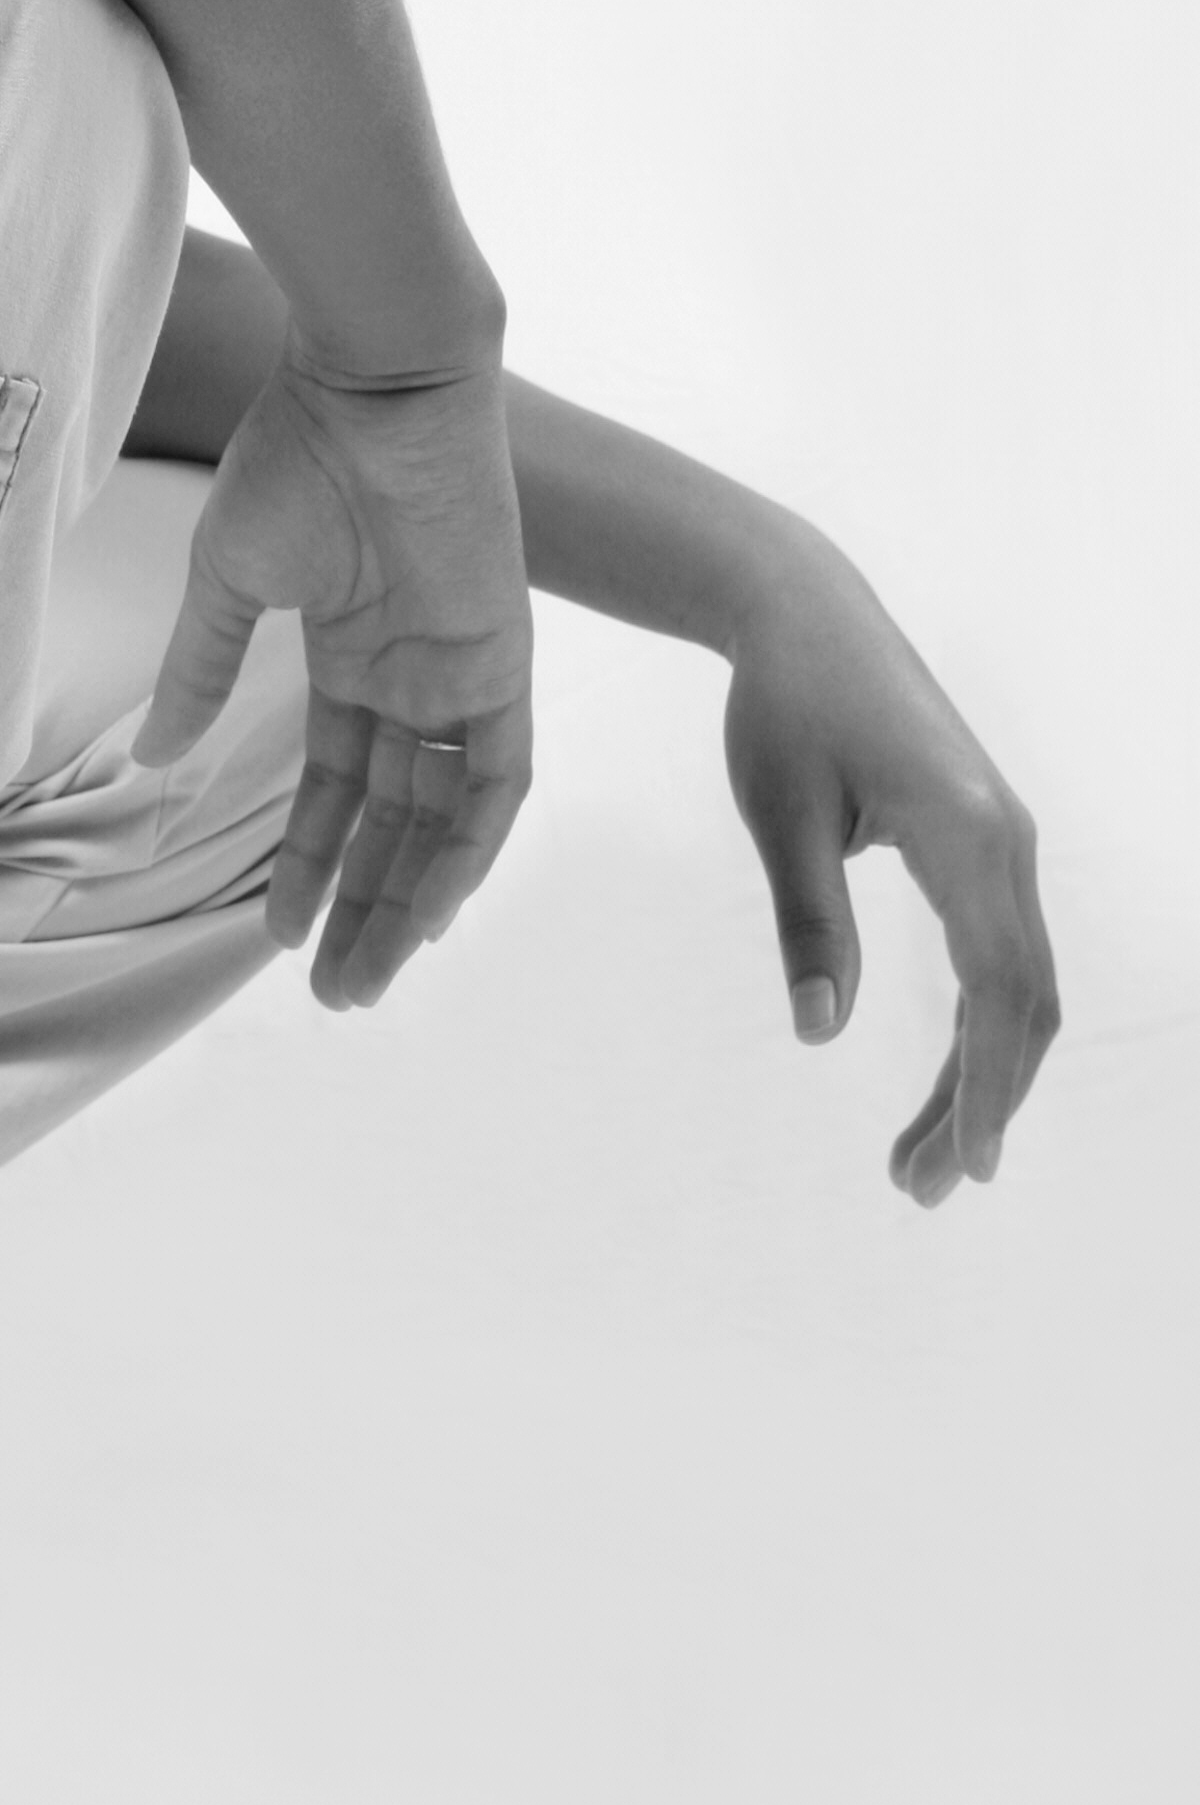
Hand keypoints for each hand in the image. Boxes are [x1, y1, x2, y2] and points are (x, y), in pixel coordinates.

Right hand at [136, 344, 532, 1005]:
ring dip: (407, 900)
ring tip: (369, 977)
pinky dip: (469, 848)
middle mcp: (414, 675)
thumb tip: (151, 758)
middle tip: (334, 996)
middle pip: (394, 821)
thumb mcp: (229, 578)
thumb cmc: (296, 456)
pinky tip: (431, 911)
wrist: (375, 383)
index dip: (308, 859)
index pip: (337, 786)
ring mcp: (461, 672)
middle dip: (360, 908)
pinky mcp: (501, 662)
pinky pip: (499, 781)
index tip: (276, 935)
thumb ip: (201, 670)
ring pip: (445, 820)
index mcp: (354, 653)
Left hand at [720, 531, 1059, 1198]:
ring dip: (982, 1073)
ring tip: (918, 1158)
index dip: (986, 1087)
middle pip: (1023, 1002)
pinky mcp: (987, 840)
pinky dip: (980, 1022)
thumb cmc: (782, 709)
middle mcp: (1010, 840)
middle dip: (981, 1103)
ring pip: (1019, 984)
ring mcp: (1008, 840)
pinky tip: (948, 1080)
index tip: (959, 1167)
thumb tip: (819, 1035)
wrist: (806, 614)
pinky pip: (1002, 951)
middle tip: (919, 1190)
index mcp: (967, 834)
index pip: (998, 990)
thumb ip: (809, 923)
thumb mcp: (780, 818)